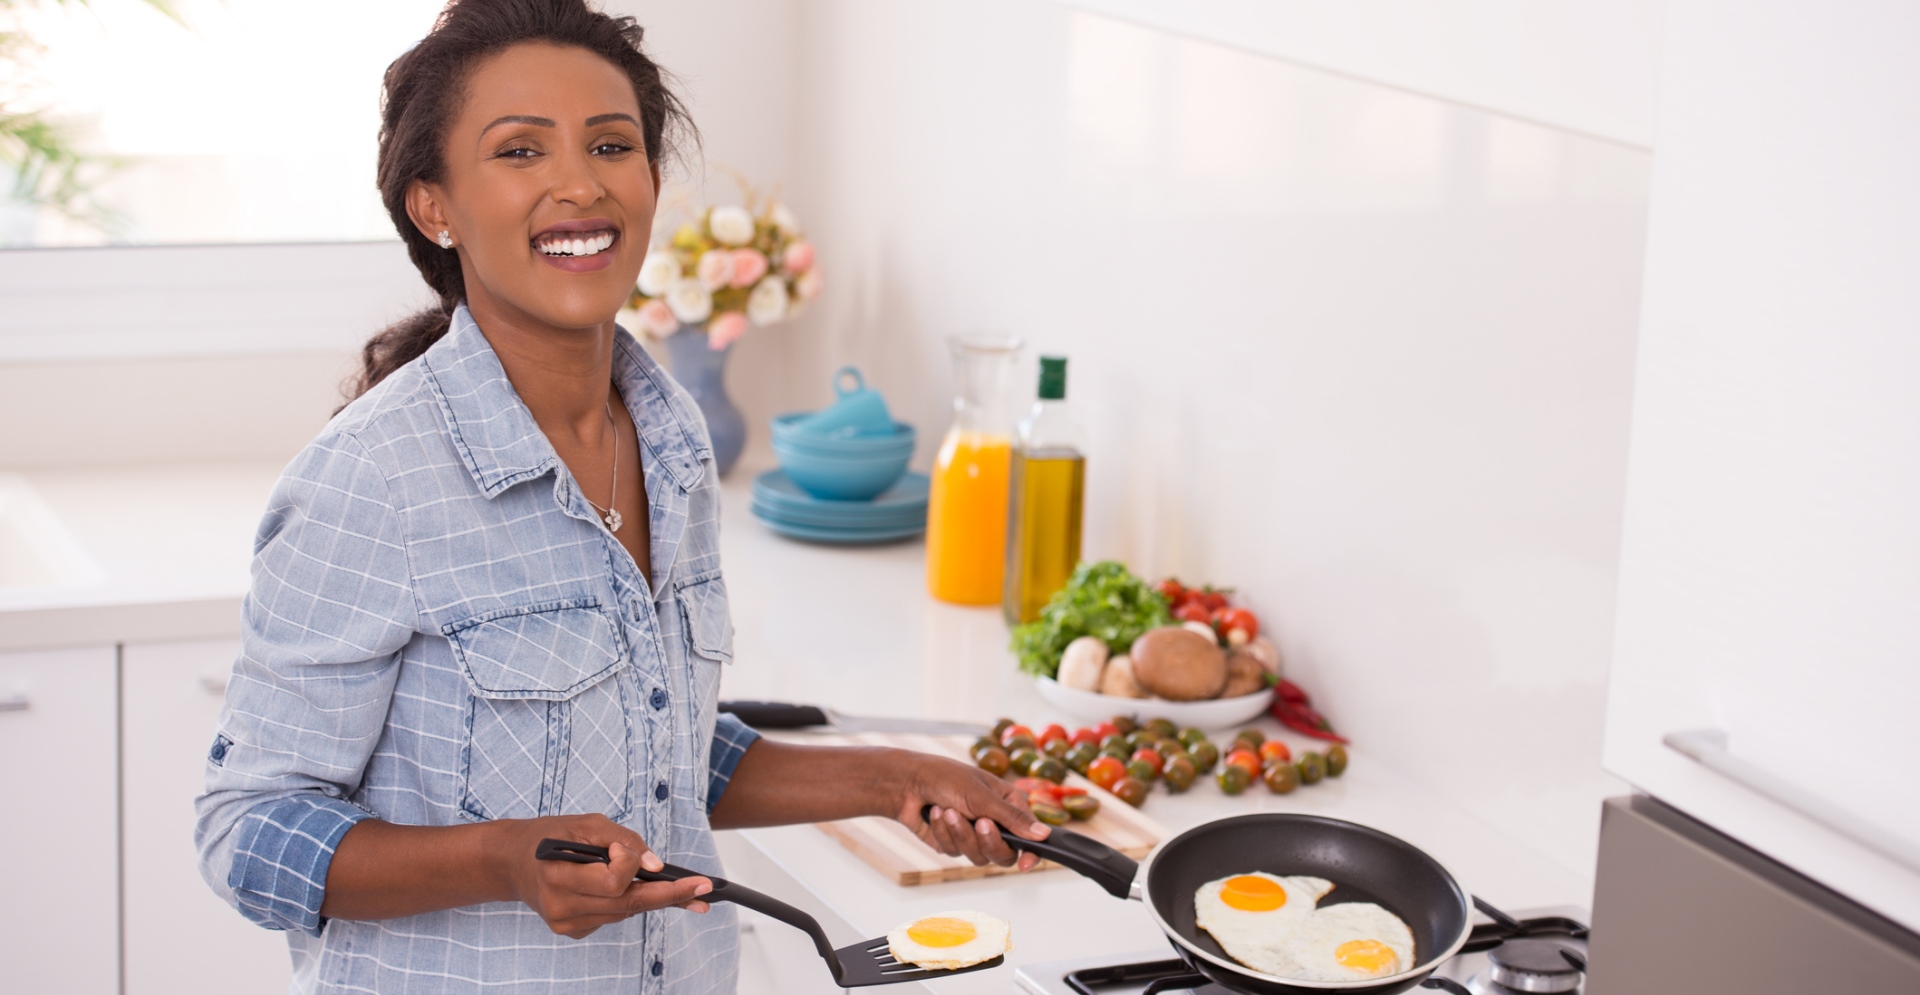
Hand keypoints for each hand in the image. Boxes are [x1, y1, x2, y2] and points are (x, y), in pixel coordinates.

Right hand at [489, 813, 712, 937]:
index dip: (632, 864)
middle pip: (627, 904)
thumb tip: (656, 866)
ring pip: (623, 912)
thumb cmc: (550, 836)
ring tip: (668, 885)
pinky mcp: (571, 931)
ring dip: (644, 894)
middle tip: (703, 891)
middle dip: (669, 896)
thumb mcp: (586, 824)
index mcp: (559, 876)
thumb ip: (624, 841)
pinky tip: (619, 887)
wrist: (512, 862)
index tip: (640, 854)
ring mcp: (566, 924)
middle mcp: (561, 907)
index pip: (614, 881)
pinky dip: (623, 900)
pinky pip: (612, 916)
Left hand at [894, 753, 1049, 869]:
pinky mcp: (953, 844)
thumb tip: (1044, 835)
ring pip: (977, 856)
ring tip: (947, 810)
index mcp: (1009, 805)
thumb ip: (1013, 818)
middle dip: (987, 840)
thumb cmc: (946, 778)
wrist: (907, 783)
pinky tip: (935, 812)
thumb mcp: (982, 796)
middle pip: (1003, 854)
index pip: (1029, 837)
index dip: (1031, 853)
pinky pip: (954, 851)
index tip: (1025, 864)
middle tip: (978, 822)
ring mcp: (973, 836)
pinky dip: (942, 832)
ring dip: (960, 833)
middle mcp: (995, 823)